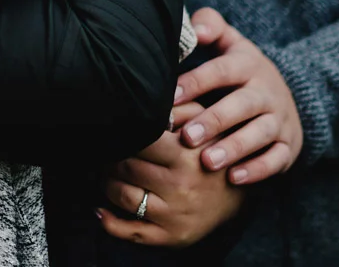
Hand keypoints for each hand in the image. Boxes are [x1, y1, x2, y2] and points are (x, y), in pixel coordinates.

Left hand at [98, 116, 244, 245]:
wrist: (239, 193)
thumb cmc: (213, 150)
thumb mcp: (203, 122)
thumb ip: (176, 109)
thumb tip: (144, 104)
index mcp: (185, 155)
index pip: (139, 141)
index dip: (123, 134)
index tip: (117, 130)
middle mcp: (179, 186)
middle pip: (126, 166)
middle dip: (112, 157)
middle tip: (110, 150)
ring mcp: (173, 214)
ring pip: (121, 195)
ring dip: (107, 182)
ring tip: (109, 173)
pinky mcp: (170, 235)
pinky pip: (131, 232)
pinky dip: (109, 221)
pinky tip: (100, 210)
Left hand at [174, 7, 302, 184]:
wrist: (290, 95)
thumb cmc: (242, 70)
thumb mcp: (232, 43)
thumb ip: (212, 26)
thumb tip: (195, 28)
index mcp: (248, 65)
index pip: (221, 71)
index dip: (196, 83)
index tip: (170, 98)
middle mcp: (266, 92)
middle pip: (242, 105)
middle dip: (215, 121)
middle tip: (187, 136)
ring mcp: (280, 120)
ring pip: (260, 134)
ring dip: (234, 148)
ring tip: (208, 162)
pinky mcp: (288, 146)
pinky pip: (276, 159)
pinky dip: (258, 170)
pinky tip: (235, 178)